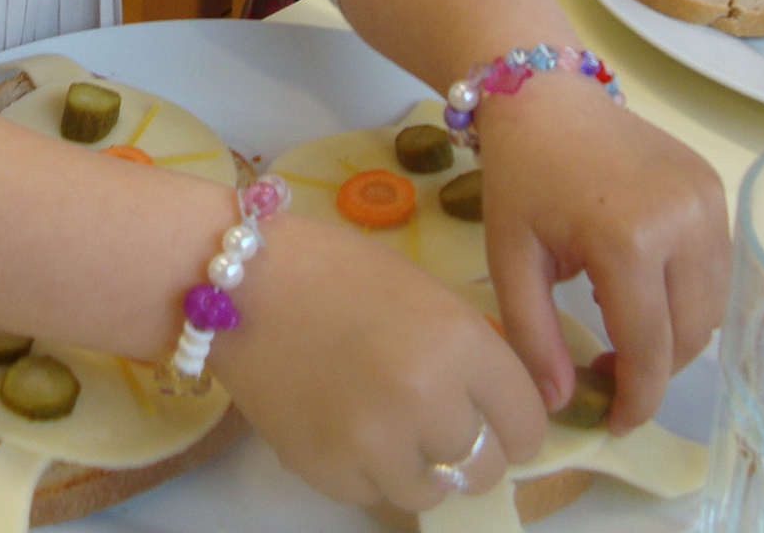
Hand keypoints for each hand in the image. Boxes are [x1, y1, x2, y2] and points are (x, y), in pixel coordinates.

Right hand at [207, 213, 549, 511]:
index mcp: (459, 342)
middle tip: (438, 422)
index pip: (525, 423)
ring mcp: (373, 442)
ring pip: (432, 492)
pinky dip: (367, 469)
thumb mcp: (423, 294)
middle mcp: (424, 399)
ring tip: (387, 424)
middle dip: (470, 448)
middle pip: (486, 467)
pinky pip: (373, 493)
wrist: (237, 280)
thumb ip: (467, 355)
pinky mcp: (326, 469)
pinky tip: (343, 422)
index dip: (513, 422)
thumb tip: (499, 413)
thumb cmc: (334, 270)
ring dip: (420, 466)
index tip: (496, 418)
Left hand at [476, 77, 729, 430]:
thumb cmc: (519, 175)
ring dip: (675, 334)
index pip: (649, 348)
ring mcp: (708, 200)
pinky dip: (687, 294)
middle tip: (609, 375)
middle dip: (655, 369)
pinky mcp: (716, 187)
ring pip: (712, 306)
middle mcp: (683, 220)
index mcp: (627, 239)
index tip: (615, 422)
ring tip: (620, 330)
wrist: (544, 94)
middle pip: (689, 333)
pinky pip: (716, 268)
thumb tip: (563, 404)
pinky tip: (640, 287)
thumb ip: (534, 336)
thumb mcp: (510, 258)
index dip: (637, 398)